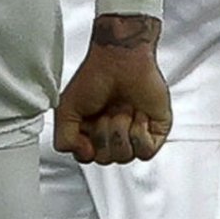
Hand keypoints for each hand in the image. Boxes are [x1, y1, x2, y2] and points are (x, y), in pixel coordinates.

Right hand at [55, 16, 171, 162]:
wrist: (120, 59)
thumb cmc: (95, 77)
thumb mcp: (65, 110)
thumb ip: (64, 139)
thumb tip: (84, 154)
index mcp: (93, 133)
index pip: (88, 158)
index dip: (86, 143)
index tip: (87, 122)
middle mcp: (114, 135)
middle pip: (106, 159)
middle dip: (103, 132)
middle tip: (107, 110)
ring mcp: (135, 134)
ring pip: (125, 156)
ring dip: (121, 129)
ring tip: (122, 108)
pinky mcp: (155, 132)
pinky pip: (146, 152)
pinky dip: (139, 132)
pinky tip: (138, 115)